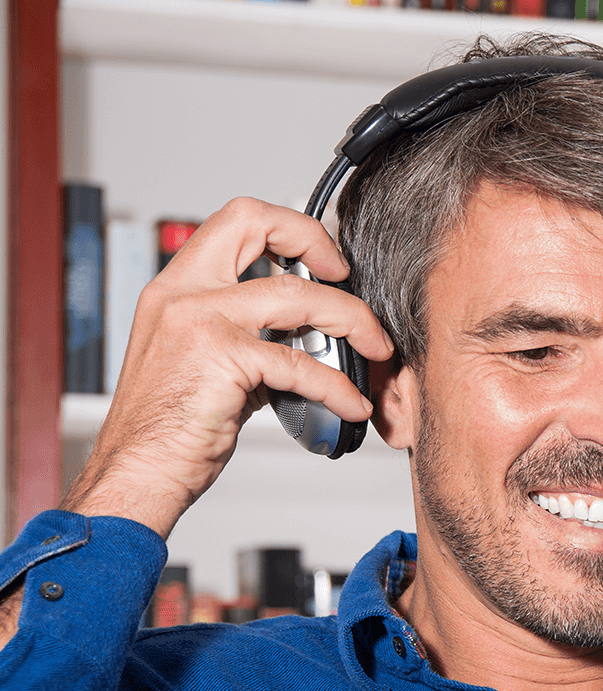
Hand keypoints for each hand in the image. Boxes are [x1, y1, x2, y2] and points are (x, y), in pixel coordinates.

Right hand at [61, 198, 394, 538]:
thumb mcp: (203, 359)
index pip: (236, 220)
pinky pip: (302, 364)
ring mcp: (201, 320)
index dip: (289, 230)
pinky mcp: (223, 358)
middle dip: (318, 241)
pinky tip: (350, 403)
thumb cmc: (168, 425)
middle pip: (257, 223)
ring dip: (352, 322)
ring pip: (299, 296)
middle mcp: (184, 292)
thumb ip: (249, 334)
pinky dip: (338, 387)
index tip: (323, 260)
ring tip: (375, 349)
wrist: (138, 470)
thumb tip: (307, 333)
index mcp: (177, 286)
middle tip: (348, 278)